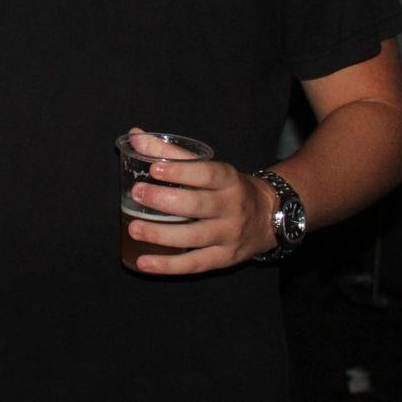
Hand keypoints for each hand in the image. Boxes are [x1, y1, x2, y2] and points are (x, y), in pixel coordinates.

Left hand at [125, 158, 275, 274]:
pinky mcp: (224, 258)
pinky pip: (194, 264)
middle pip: (198, 205)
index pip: (207, 174)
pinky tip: (144, 263)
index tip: (154, 168)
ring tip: (133, 228)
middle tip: (137, 194)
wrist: (268, 217)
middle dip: (165, 200)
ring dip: (161, 234)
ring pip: (194, 237)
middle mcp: (232, 207)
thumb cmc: (227, 188)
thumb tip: (135, 136)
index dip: (180, 171)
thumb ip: (171, 153)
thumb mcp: (208, 166)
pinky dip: (168, 265)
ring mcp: (229, 235)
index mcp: (229, 180)